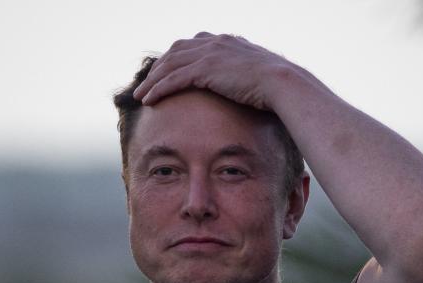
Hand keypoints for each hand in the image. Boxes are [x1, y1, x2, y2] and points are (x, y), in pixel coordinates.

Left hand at [133, 32, 292, 110]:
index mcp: (224, 41)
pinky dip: (158, 89)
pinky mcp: (205, 69)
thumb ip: (243, 74)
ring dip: (152, 81)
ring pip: (170, 65)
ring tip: (140, 95)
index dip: (174, 58)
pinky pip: (174, 79)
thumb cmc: (275, 86)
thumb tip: (245, 87)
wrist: (282, 83)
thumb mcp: (256, 74)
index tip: (165, 71)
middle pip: (175, 52)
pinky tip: (148, 100)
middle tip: (146, 83)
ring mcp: (209, 54)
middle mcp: (214, 42)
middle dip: (158, 68)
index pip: (191, 45)